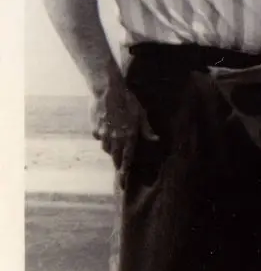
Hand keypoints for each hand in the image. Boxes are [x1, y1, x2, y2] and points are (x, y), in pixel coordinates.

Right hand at [90, 65, 157, 184]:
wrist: (107, 91)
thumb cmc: (128, 101)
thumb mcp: (141, 114)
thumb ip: (146, 129)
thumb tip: (156, 139)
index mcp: (129, 136)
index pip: (127, 158)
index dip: (125, 169)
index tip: (123, 180)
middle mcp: (116, 139)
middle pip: (115, 157)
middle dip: (117, 163)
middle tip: (119, 168)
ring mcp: (103, 135)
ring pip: (106, 149)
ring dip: (110, 150)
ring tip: (114, 146)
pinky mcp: (94, 129)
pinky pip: (98, 138)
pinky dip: (102, 138)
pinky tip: (105, 130)